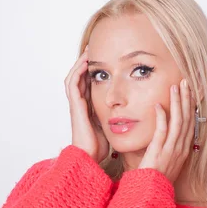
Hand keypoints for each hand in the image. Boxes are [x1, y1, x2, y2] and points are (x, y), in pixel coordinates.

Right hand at [65, 45, 109, 162]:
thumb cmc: (101, 147)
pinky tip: (85, 63)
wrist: (90, 156)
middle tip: (94, 50)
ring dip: (81, 64)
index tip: (106, 62)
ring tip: (89, 51)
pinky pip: (72, 84)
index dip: (96, 73)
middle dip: (87, 65)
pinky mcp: (75, 106)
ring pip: (75, 78)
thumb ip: (119, 118)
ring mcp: (76, 105)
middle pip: (81, 78)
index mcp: (90, 109)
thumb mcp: (113, 128)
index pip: (90, 85)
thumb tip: (134, 112)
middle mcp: (81, 105)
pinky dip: (77, 72)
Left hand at [138, 78, 195, 182]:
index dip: (192, 106)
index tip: (191, 91)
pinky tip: (158, 105)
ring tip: (175, 87)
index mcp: (184, 149)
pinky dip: (161, 117)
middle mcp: (181, 148)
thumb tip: (167, 133)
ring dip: (177, 103)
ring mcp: (171, 150)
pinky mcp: (159, 152)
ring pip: (178, 122)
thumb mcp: (168, 161)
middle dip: (187, 99)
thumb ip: (169, 146)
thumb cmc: (157, 179)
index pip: (190, 123)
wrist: (151, 194)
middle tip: (186, 82)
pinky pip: (161, 131)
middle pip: (187, 119)